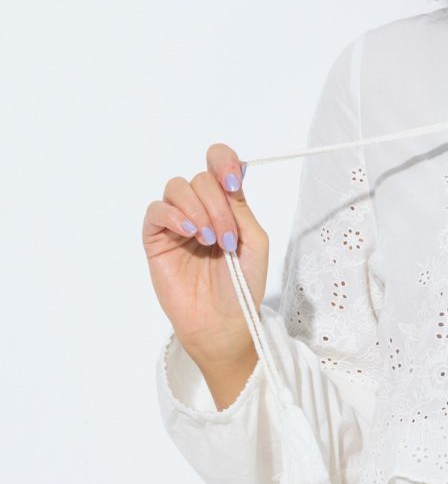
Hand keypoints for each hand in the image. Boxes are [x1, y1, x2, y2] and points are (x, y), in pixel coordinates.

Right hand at [143, 143, 269, 372]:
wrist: (222, 322)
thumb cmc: (242, 286)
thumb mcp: (255, 243)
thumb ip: (242, 209)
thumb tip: (229, 180)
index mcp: (226, 206)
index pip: (219, 164)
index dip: (223, 161)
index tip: (233, 181)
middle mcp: (200, 209)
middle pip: (201, 179)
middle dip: (217, 205)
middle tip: (226, 238)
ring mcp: (177, 223)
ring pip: (177, 188)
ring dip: (198, 209)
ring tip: (209, 240)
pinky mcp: (156, 239)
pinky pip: (156, 210)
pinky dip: (173, 215)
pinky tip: (189, 232)